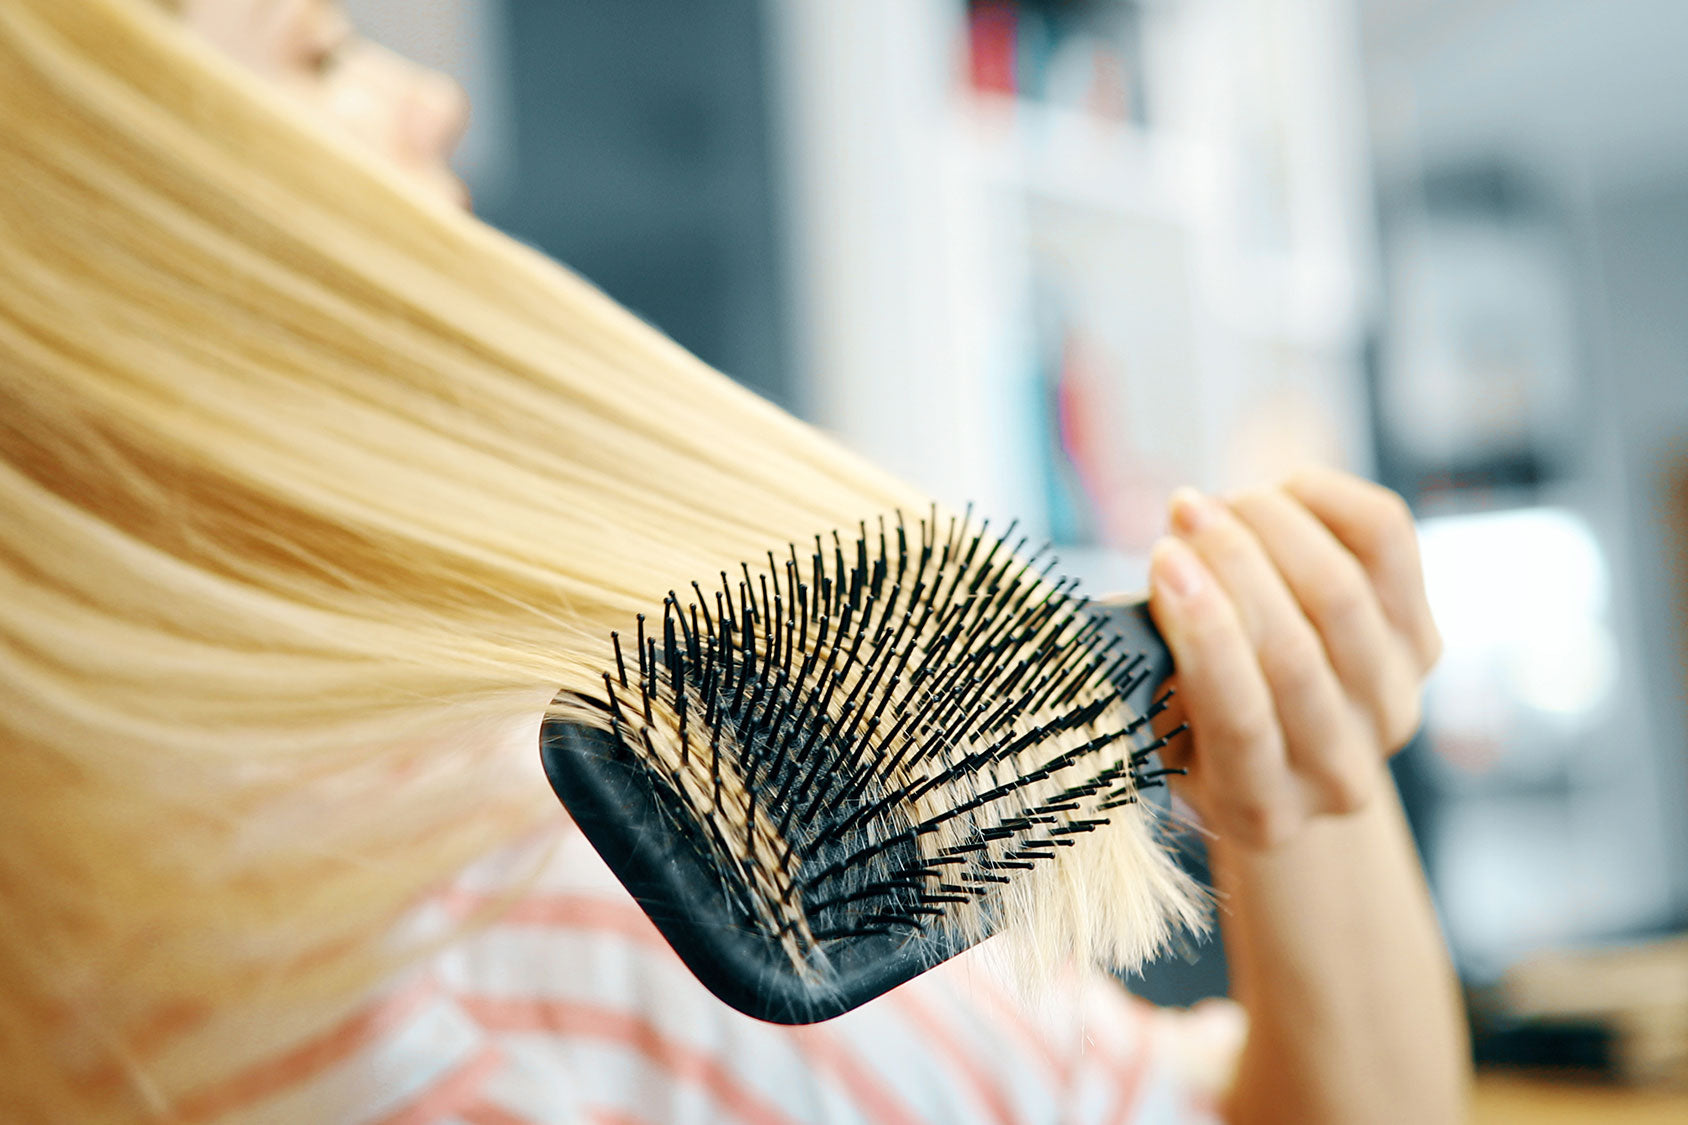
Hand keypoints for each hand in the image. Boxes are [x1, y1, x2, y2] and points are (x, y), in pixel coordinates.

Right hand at [1146, 468, 1442, 850]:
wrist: (1285, 754)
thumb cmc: (1196, 731)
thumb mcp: (1157, 730)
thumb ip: (1153, 675)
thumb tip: (1168, 578)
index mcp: (1261, 806)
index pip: (1243, 717)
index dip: (1202, 630)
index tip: (1164, 560)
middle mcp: (1342, 768)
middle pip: (1295, 648)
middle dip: (1232, 562)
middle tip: (1184, 510)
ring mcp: (1393, 704)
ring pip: (1341, 593)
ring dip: (1273, 528)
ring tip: (1223, 501)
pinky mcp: (1422, 641)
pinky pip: (1387, 546)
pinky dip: (1331, 502)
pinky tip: (1281, 492)